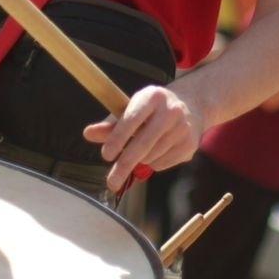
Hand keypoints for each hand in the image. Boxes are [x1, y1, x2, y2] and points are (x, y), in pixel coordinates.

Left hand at [83, 86, 204, 193]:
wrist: (190, 107)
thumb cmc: (152, 110)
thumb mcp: (132, 109)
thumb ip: (110, 125)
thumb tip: (88, 134)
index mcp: (152, 96)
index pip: (132, 119)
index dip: (117, 139)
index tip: (106, 155)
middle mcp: (171, 110)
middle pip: (143, 144)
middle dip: (124, 165)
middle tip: (111, 182)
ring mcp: (183, 128)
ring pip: (152, 157)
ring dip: (140, 160)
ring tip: (143, 149)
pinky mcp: (190, 144)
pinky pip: (163, 164)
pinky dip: (154, 163)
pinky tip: (158, 150)